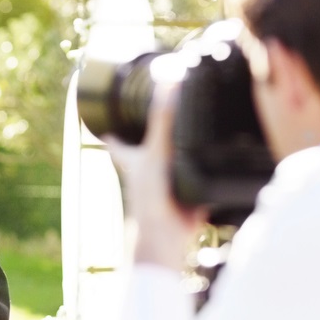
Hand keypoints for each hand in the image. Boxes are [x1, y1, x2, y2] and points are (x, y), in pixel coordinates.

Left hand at [109, 81, 205, 267]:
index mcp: (132, 161)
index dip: (112, 131)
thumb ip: (163, 120)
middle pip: (143, 152)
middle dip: (150, 140)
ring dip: (178, 153)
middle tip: (157, 124)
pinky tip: (212, 164)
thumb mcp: (156, 152)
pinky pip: (192, 179)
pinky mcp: (185, 196)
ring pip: (169, 165)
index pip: (116, 142)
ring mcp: (165, 185)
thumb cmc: (152, 195)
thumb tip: (169, 83)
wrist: (167, 236)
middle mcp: (146, 173)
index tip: (107, 121)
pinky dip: (199, 172)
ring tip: (190, 136)